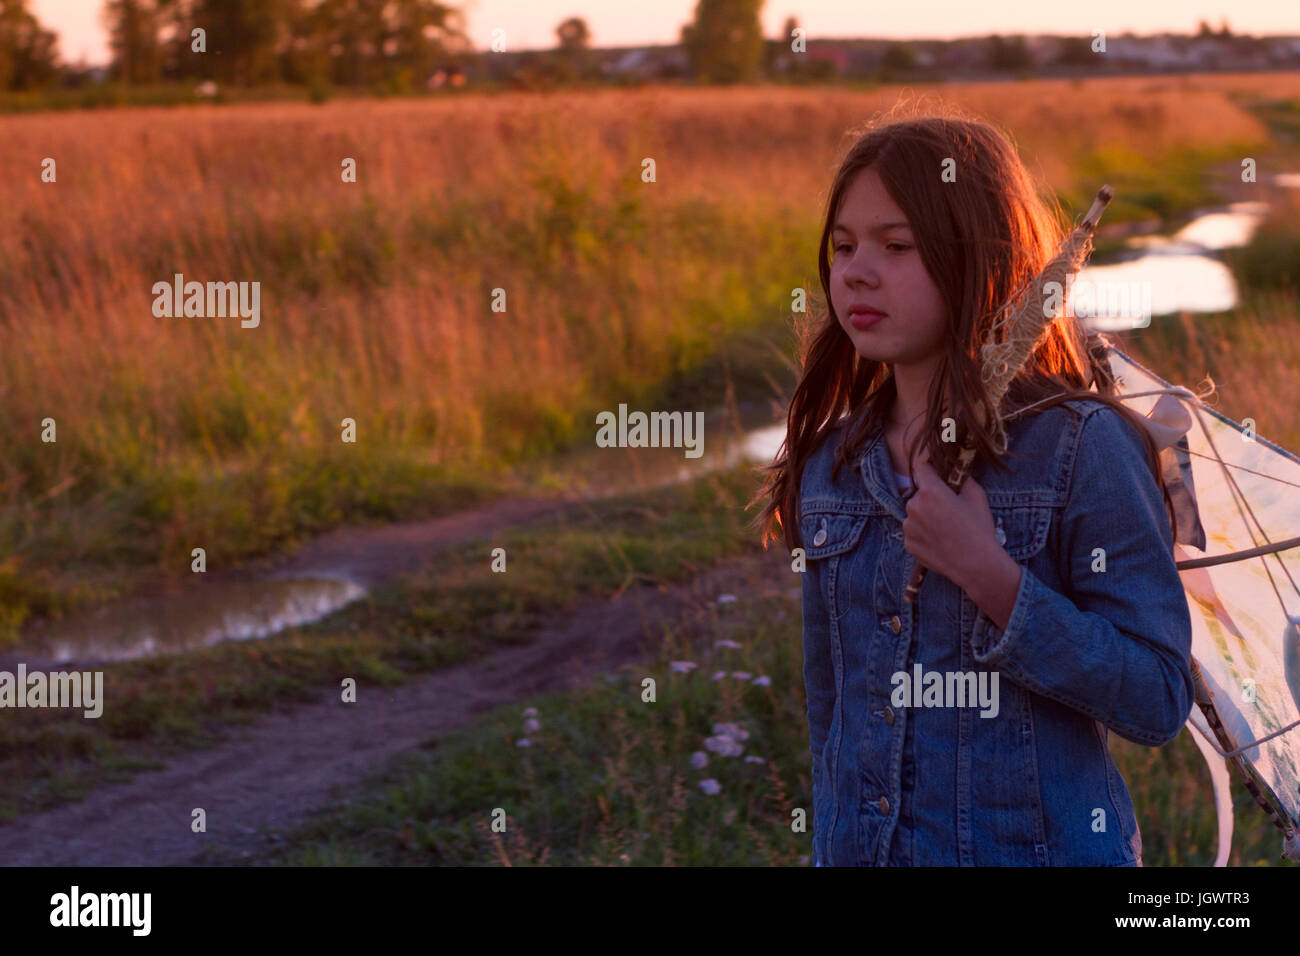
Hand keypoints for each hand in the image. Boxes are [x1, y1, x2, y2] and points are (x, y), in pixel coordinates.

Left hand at [901, 456, 1002, 591]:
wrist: (976, 564)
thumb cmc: (978, 529)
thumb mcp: (977, 496)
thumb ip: (962, 478)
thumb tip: (956, 470)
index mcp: (930, 491)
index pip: (920, 467)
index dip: (929, 466)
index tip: (936, 470)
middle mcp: (913, 507)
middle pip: (919, 493)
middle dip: (931, 497)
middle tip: (950, 509)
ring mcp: (908, 527)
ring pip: (916, 514)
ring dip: (926, 516)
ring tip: (947, 529)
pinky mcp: (908, 544)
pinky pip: (914, 532)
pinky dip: (924, 534)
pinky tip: (941, 541)